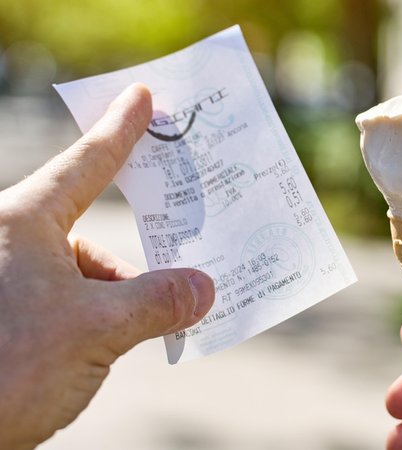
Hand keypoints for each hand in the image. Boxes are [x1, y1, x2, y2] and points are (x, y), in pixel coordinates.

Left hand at [0, 83, 214, 448]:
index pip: (87, 164)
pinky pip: (60, 304)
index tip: (141, 95)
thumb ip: (157, 301)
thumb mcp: (95, 329)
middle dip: (125, 269)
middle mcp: (9, 243)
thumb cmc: (5, 365)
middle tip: (166, 289)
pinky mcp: (4, 317)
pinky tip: (95, 355)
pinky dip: (87, 324)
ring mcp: (5, 282)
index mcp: (23, 223)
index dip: (121, 129)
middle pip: (87, 235)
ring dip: (109, 305)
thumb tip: (206, 288)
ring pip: (75, 277)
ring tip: (122, 341)